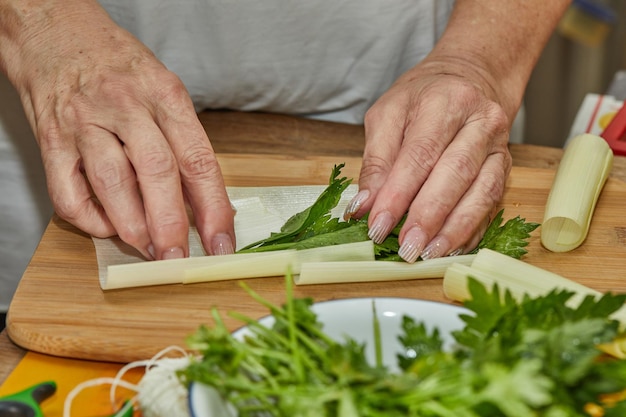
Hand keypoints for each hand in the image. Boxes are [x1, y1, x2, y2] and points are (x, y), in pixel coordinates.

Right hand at [2, 2, 234, 258]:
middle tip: (179, 258)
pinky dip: (89, 219)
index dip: (213, 207)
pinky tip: (106, 227)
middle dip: (172, 225)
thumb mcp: (164, 90)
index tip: (222, 242)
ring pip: (113, 183)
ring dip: (133, 226)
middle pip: (157, 173)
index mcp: (165, 95)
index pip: (198, 159)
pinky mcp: (51, 139)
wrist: (56, 32)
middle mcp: (127, 106)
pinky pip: (68, 190)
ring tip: (147, 249)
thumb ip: (183, 142)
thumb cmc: (119, 67)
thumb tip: (204, 204)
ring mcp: (86, 122)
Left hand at [345, 57, 511, 261]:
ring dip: (455, 229)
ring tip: (429, 254)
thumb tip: (363, 206)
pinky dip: (471, 230)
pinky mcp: (506, 168)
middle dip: (429, 216)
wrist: (470, 79)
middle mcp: (480, 122)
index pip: (420, 154)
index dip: (398, 194)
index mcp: (445, 101)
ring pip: (482, 192)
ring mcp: (499, 146)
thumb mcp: (387, 115)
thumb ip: (376, 160)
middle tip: (406, 247)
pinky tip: (451, 248)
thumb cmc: (422, 98)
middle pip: (455, 174)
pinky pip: (493, 203)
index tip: (378, 225)